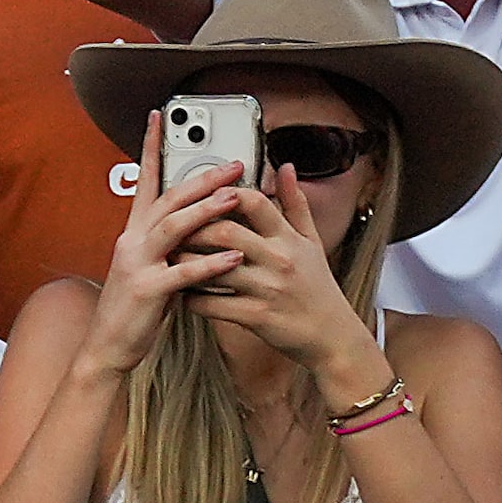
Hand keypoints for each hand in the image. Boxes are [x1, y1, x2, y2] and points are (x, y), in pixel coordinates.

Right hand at [80, 115, 248, 378]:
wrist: (107, 348)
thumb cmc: (134, 309)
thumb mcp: (150, 267)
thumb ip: (171, 243)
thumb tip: (199, 221)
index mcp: (133, 234)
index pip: (144, 182)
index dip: (150, 147)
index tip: (159, 117)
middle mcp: (131, 242)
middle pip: (168, 198)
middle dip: (203, 177)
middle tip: (236, 163)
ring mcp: (136, 265)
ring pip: (173, 227)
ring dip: (207, 210)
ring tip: (237, 197)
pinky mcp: (146, 291)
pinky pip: (182, 272)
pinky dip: (210, 263)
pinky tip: (234, 256)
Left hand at [181, 162, 377, 382]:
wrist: (330, 334)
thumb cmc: (316, 285)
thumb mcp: (311, 241)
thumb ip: (295, 204)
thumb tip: (285, 167)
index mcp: (289, 238)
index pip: (255, 203)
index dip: (225, 195)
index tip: (204, 197)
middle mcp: (279, 260)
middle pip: (225, 233)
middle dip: (194, 229)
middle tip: (174, 230)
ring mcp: (266, 289)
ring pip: (213, 269)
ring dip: (186, 263)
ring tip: (171, 259)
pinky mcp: (255, 317)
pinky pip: (211, 304)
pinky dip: (191, 298)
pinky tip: (182, 293)